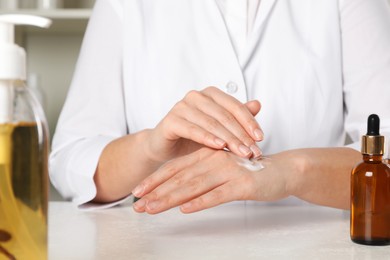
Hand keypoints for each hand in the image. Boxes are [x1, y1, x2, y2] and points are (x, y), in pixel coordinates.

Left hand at [132, 147, 294, 213]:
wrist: (283, 170)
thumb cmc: (250, 171)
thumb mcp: (222, 169)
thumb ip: (202, 176)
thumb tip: (179, 195)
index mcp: (207, 154)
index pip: (175, 168)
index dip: (155, 180)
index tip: (137, 193)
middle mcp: (214, 159)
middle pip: (180, 177)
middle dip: (156, 192)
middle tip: (137, 206)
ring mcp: (229, 171)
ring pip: (194, 185)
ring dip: (171, 198)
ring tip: (152, 208)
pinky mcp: (243, 183)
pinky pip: (218, 194)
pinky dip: (201, 201)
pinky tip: (185, 209)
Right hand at [145, 87, 262, 162]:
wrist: (166, 147)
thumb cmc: (194, 138)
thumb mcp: (220, 129)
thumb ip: (236, 118)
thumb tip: (258, 104)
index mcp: (211, 94)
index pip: (235, 106)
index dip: (249, 122)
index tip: (260, 138)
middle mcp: (196, 96)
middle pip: (225, 115)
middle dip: (241, 135)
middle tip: (254, 151)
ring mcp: (182, 106)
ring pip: (211, 123)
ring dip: (229, 139)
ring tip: (242, 152)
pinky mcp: (171, 120)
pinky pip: (193, 129)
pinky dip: (207, 138)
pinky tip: (220, 146)